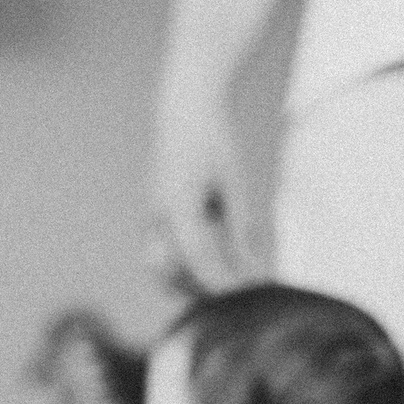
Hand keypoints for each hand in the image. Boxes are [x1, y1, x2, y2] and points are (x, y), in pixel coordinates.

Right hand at [147, 94, 258, 297]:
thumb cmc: (214, 141)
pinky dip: (185, 261)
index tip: (243, 295)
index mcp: (178, 205)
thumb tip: (250, 269)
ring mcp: (153, 213)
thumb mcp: (234, 183)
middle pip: (167, 272)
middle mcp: (158, 214)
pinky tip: (216, 252)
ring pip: (159, 265)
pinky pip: (162, 249)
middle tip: (234, 290)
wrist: (185, 109)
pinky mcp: (155, 212)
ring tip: (225, 275)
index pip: (197, 258)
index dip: (220, 282)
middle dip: (197, 287)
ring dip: (187, 277)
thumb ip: (238, 226)